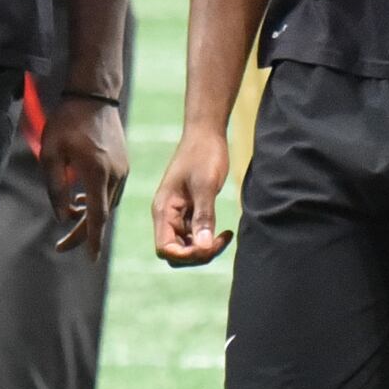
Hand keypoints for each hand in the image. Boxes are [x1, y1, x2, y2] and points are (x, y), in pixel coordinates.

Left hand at [39, 92, 127, 257]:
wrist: (94, 94)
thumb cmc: (67, 121)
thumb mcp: (51, 154)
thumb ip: (55, 188)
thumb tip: (63, 217)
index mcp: (96, 173)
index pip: (97, 216)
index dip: (91, 240)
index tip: (88, 259)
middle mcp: (115, 175)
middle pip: (102, 214)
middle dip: (83, 233)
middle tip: (62, 247)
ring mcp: (122, 169)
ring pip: (108, 203)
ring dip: (90, 216)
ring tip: (70, 219)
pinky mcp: (123, 163)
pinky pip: (111, 191)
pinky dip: (97, 201)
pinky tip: (82, 200)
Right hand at [152, 122, 234, 266]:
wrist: (206, 133)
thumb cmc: (204, 154)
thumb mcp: (206, 186)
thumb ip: (203, 216)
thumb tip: (203, 247)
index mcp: (163, 210)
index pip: (165, 249)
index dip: (186, 255)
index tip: (209, 244)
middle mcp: (167, 215)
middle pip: (175, 252)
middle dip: (197, 254)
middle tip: (220, 241)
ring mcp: (177, 214)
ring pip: (186, 246)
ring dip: (204, 248)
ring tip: (225, 236)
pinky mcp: (189, 211)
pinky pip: (195, 236)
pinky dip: (208, 239)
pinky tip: (224, 232)